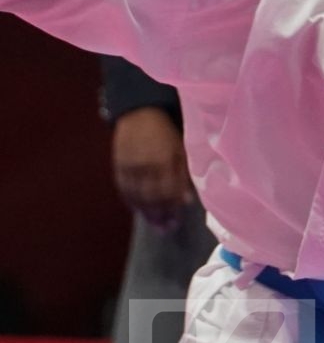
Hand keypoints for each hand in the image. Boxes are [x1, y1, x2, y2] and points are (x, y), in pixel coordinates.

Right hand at [111, 106, 192, 227]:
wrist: (139, 113)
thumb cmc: (166, 131)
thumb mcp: (181, 149)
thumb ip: (183, 174)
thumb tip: (187, 201)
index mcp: (163, 162)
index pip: (168, 193)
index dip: (172, 209)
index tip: (177, 222)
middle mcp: (144, 167)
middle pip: (151, 199)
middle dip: (160, 216)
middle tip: (166, 230)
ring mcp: (128, 167)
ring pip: (136, 197)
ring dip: (146, 213)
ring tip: (155, 225)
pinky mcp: (118, 166)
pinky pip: (123, 190)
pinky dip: (131, 202)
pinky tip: (139, 210)